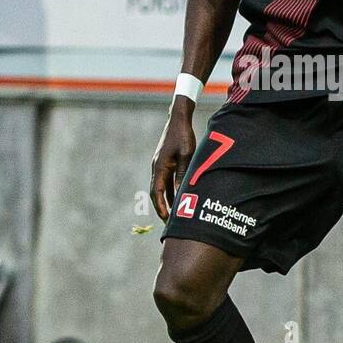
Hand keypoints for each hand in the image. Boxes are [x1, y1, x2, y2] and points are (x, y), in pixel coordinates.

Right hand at [151, 100, 195, 220]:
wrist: (178, 120)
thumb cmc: (183, 137)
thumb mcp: (186, 156)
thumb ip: (183, 175)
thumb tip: (181, 193)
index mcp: (159, 167)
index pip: (156, 192)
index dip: (160, 207)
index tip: (166, 219)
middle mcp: (157, 168)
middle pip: (155, 193)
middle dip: (161, 208)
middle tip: (169, 222)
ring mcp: (160, 165)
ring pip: (160, 188)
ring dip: (165, 200)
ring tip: (173, 214)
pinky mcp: (165, 163)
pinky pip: (165, 181)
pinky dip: (168, 191)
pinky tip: (176, 198)